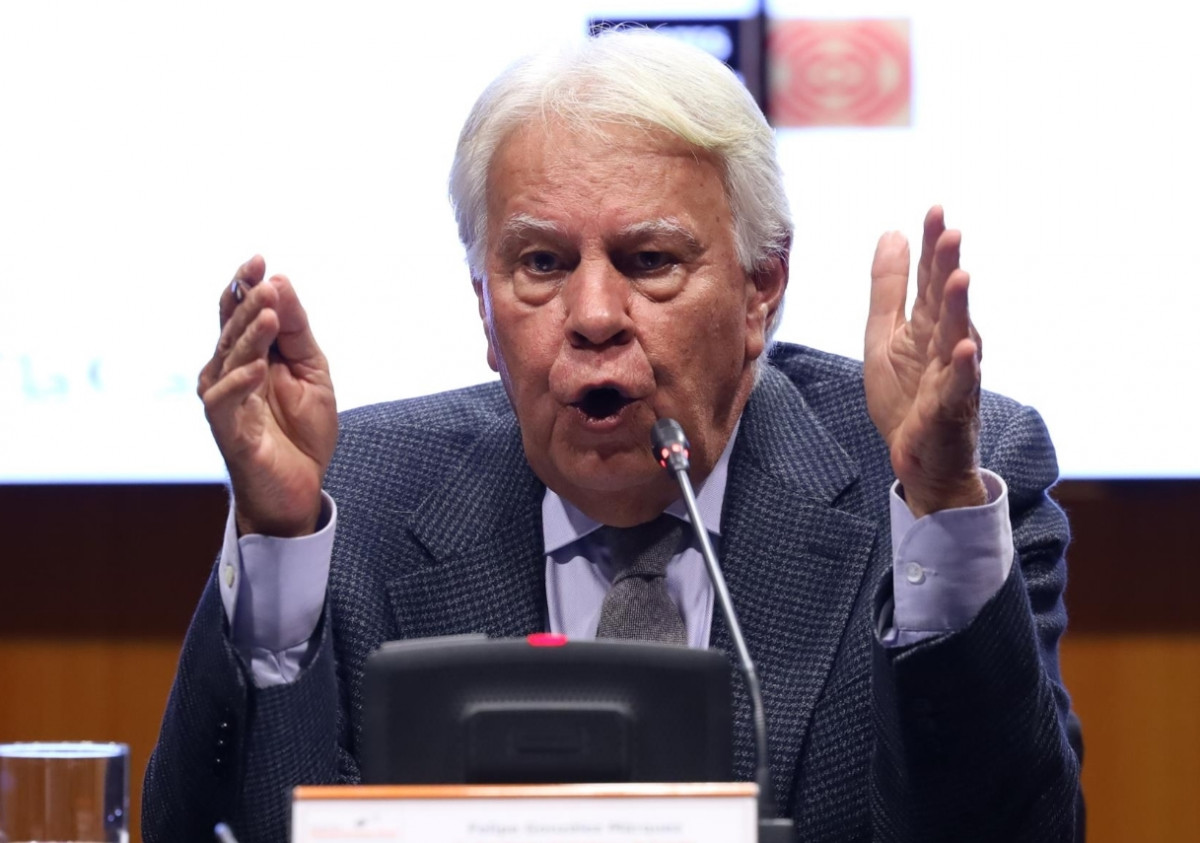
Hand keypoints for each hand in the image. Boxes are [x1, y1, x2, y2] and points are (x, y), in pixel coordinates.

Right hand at [197, 256, 337, 535]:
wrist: (302, 486)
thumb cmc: (302, 430)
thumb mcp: (312, 372)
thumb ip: (298, 332)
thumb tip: (281, 282)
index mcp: (249, 354)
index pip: (238, 310)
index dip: (244, 284)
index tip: (259, 259)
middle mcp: (228, 372)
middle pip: (232, 329)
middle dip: (249, 303)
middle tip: (267, 284)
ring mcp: (225, 399)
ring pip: (229, 358)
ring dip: (249, 336)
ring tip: (269, 314)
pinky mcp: (227, 429)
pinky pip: (224, 400)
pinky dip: (240, 382)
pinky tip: (257, 367)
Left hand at [864, 207, 986, 517]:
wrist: (919, 460)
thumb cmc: (906, 398)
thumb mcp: (884, 337)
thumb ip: (888, 290)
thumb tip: (893, 233)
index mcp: (927, 326)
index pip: (930, 279)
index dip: (931, 246)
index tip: (934, 209)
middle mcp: (947, 344)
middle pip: (947, 301)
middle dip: (947, 267)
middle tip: (950, 232)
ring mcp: (952, 375)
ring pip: (957, 336)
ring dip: (960, 308)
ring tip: (960, 277)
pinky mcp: (950, 409)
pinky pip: (958, 386)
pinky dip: (961, 368)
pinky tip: (964, 347)